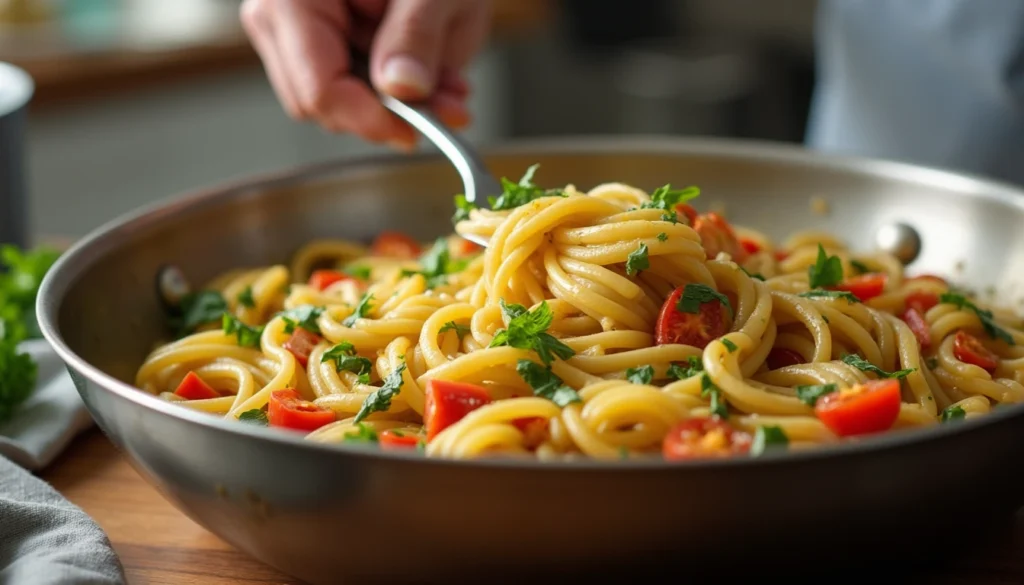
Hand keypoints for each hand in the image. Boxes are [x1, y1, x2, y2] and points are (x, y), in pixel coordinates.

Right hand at [241, 0, 490, 150]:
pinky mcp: (313, 43)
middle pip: (317, 101)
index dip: (368, 118)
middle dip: (386, 111)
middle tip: (447, 103)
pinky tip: (427, 72)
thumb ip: (417, 33)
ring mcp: (291, 31)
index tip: (415, 130)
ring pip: (331, 103)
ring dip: (393, 104)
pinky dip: (388, 91)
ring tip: (446, 81)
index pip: (318, 84)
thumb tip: (401, 87)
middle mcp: (278, 12)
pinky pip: (342, 88)